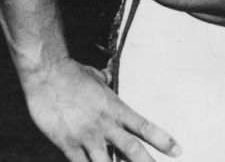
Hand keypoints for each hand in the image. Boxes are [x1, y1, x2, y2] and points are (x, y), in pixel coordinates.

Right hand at [21, 57, 179, 161]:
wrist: (47, 75)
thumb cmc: (73, 74)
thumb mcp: (97, 78)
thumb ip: (106, 84)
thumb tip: (108, 78)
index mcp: (116, 108)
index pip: (144, 127)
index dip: (162, 141)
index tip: (177, 151)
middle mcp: (104, 125)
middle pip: (131, 150)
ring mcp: (85, 136)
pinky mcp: (66, 144)